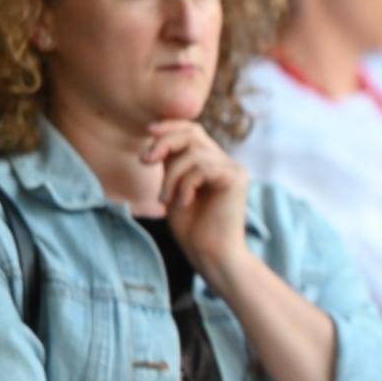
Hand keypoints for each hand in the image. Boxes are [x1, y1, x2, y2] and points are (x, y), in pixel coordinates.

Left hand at [143, 120, 250, 285]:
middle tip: (145, 162)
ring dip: (171, 176)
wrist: (211, 254)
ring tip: (166, 200)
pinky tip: (184, 204)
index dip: (170, 126)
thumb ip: (172, 163)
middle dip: (165, 143)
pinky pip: (202, 168)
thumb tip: (157, 136)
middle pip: (193, 133)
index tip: (148, 132)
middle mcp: (226, 162)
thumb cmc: (192, 229)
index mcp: (212, 163)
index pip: (193, 130)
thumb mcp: (174, 188)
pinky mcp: (236, 178)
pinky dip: (185, 185)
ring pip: (193, 153)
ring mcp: (234, 169)